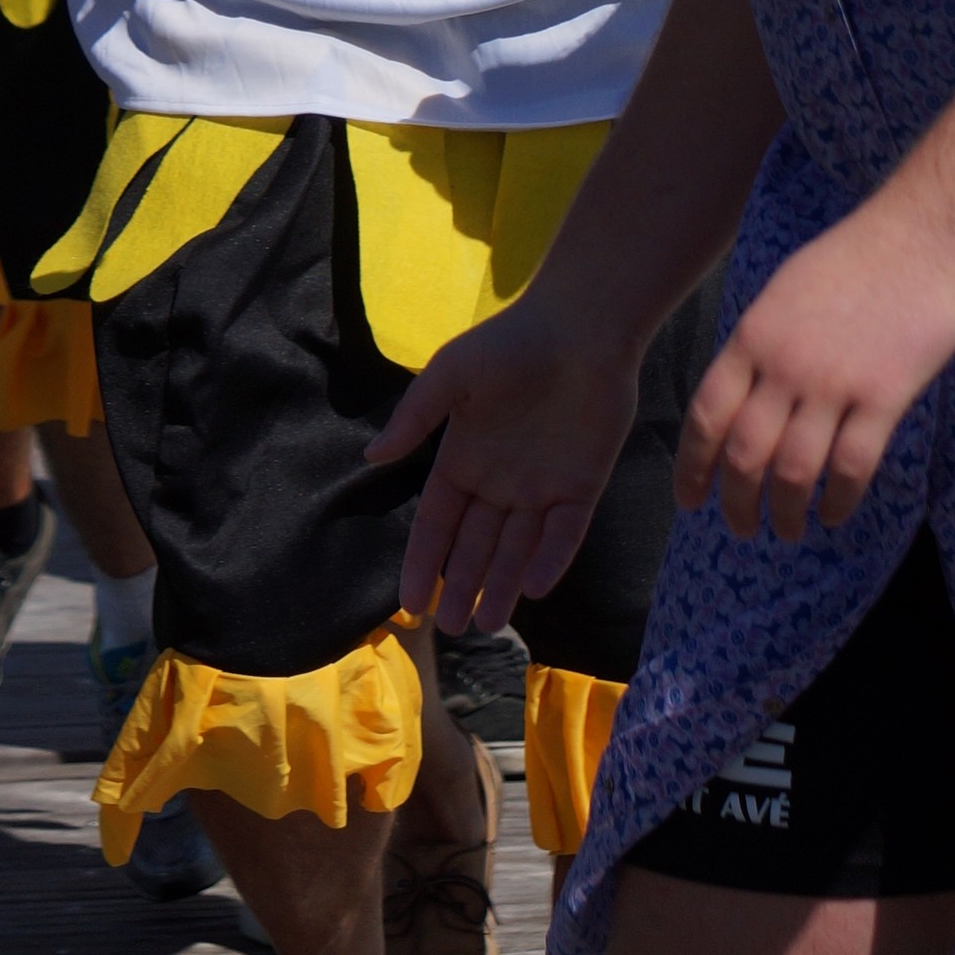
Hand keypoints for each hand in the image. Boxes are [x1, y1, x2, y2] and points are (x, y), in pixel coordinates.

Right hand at [371, 288, 644, 637]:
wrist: (580, 326)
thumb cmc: (510, 344)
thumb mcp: (450, 375)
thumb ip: (415, 418)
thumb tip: (372, 457)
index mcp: (464, 459)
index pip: (438, 523)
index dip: (423, 562)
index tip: (410, 603)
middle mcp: (500, 482)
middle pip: (476, 546)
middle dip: (462, 586)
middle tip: (453, 628)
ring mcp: (542, 487)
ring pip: (518, 549)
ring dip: (502, 585)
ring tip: (487, 623)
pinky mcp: (582, 486)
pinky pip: (565, 533)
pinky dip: (551, 560)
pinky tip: (533, 588)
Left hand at [677, 193, 954, 542]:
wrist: (917, 240)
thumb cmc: (851, 261)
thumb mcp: (781, 293)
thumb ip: (758, 347)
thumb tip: (740, 399)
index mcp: (752, 337)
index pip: (708, 415)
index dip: (693, 467)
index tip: (691, 500)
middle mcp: (784, 366)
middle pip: (744, 454)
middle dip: (737, 502)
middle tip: (741, 527)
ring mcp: (833, 383)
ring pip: (794, 470)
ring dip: (785, 512)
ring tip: (787, 530)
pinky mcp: (883, 398)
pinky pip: (852, 466)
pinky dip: (839, 500)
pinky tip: (835, 513)